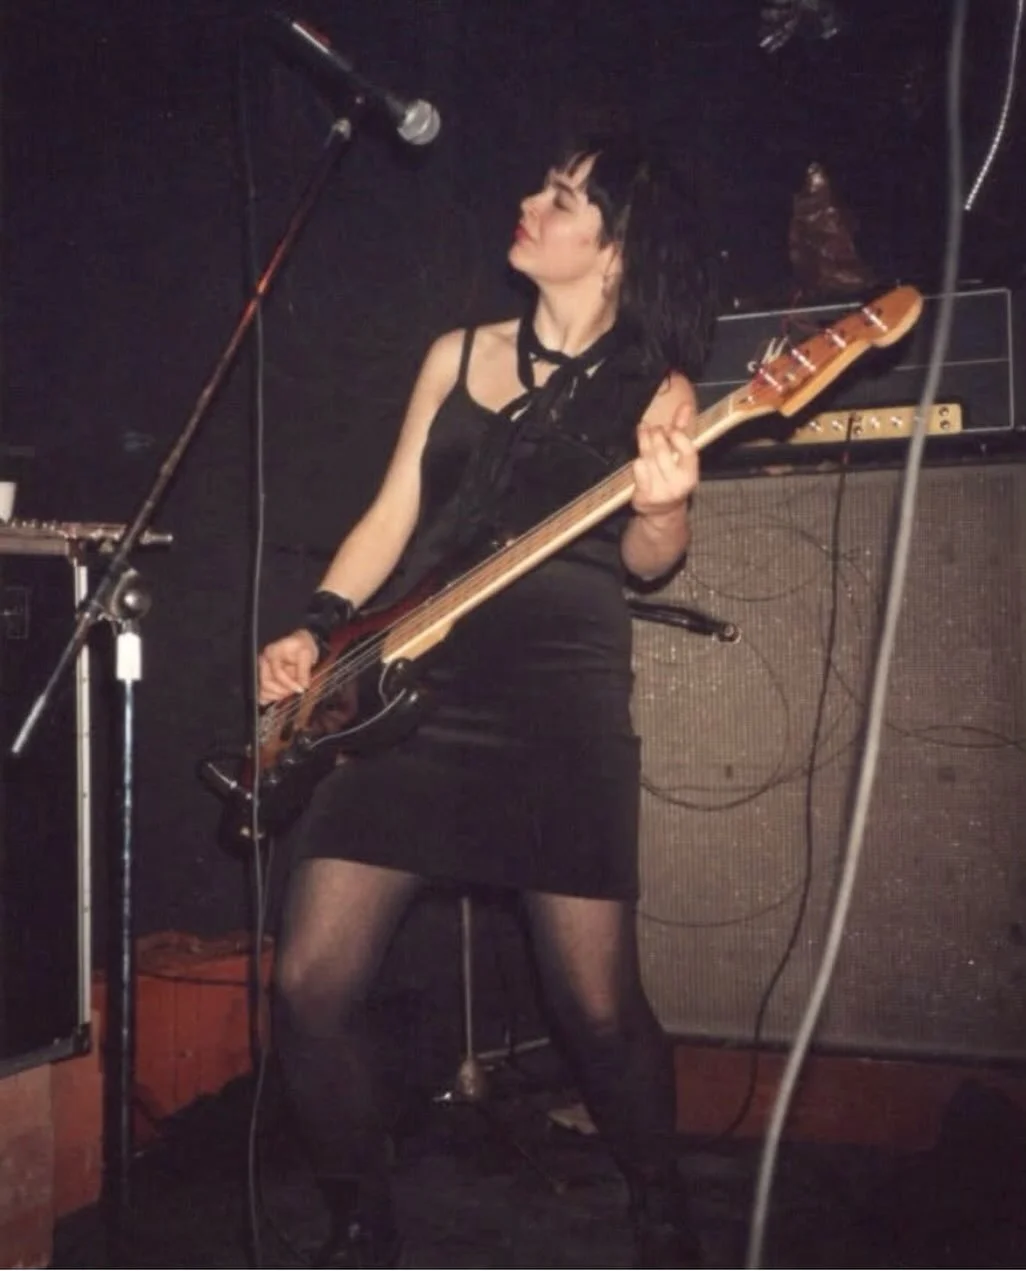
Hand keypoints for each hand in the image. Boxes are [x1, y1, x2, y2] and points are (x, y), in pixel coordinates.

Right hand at [257, 629, 318, 704]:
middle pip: (266, 683)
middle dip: (281, 691)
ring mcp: (262, 671)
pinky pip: (262, 692)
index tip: (301, 689)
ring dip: (276, 696)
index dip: (289, 683)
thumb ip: (304, 671)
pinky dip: (270, 698)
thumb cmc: (302, 646)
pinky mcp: (265, 678)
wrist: (301, 644)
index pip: (277, 673)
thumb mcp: (306, 654)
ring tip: (290, 695)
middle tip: (295, 693)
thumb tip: (303, 686)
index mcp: (272, 653)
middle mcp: (264, 662)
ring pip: (262, 689)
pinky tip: (280, 699)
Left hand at [630, 400, 698, 519]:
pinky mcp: (644, 496)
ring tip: (644, 434)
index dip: (677, 436)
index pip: (688, 450)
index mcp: (691, 474)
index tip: (670, 430)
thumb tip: (686, 406)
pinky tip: (641, 459)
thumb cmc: (673, 477)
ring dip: (644, 442)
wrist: (663, 512)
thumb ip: (683, 431)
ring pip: (648, 458)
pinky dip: (638, 461)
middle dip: (656, 435)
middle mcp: (678, 485)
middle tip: (652, 428)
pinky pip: (638, 469)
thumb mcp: (681, 458)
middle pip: (663, 451)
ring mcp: (660, 492)